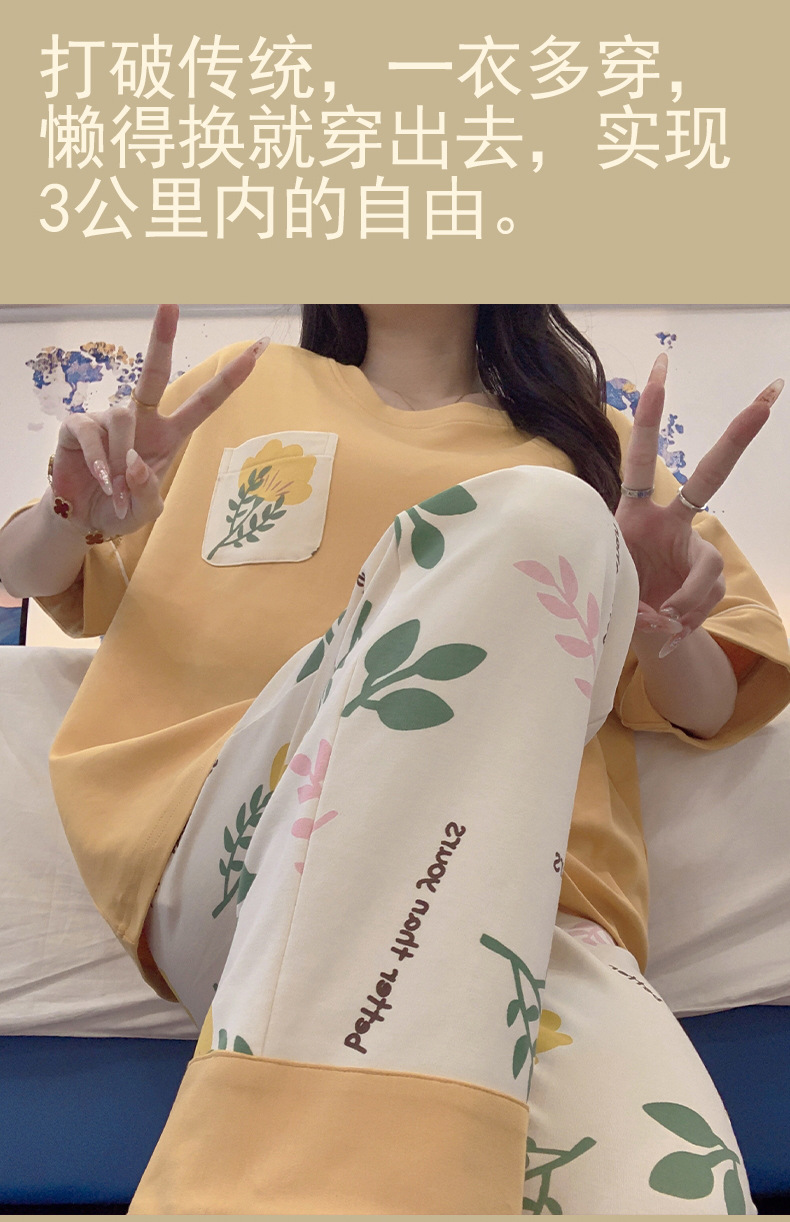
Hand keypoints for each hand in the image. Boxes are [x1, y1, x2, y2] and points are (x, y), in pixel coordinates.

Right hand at [49, 305, 268, 540]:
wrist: (82, 519)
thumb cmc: (120, 509)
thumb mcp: (147, 510)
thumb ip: (148, 490)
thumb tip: (135, 460)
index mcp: (168, 434)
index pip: (203, 403)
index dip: (229, 379)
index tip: (255, 350)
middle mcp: (141, 419)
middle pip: (155, 374)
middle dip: (162, 338)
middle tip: (170, 302)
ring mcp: (108, 418)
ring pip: (121, 419)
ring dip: (121, 460)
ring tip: (115, 488)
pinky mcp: (78, 425)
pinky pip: (93, 433)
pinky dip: (100, 462)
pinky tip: (100, 480)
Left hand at [615, 353, 781, 653]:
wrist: (637, 631)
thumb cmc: (615, 597)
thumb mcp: (608, 590)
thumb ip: (634, 597)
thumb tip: (666, 616)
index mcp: (636, 514)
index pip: (641, 460)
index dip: (649, 419)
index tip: (659, 371)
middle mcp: (671, 523)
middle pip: (710, 476)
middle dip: (737, 437)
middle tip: (767, 397)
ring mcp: (696, 550)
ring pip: (708, 569)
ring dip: (680, 604)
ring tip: (657, 623)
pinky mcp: (713, 578)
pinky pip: (705, 599)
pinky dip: (682, 621)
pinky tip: (668, 629)